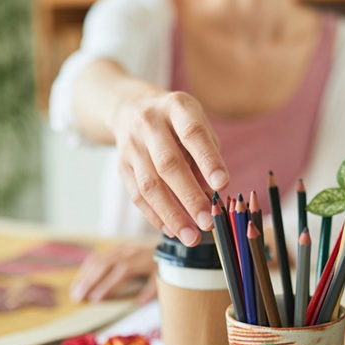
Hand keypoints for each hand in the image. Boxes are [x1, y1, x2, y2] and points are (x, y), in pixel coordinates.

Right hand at [70, 244, 157, 304]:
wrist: (168, 242)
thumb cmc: (164, 263)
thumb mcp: (163, 276)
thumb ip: (151, 290)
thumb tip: (138, 303)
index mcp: (138, 261)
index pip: (118, 273)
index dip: (106, 286)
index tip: (95, 299)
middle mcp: (126, 252)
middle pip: (102, 265)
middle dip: (88, 282)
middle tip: (76, 297)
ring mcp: (120, 249)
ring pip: (97, 260)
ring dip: (84, 275)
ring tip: (74, 291)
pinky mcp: (117, 247)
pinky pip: (99, 256)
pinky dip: (88, 268)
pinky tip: (81, 278)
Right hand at [113, 91, 229, 246]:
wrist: (129, 107)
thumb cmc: (176, 121)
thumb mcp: (196, 121)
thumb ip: (208, 152)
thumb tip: (215, 193)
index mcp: (176, 107)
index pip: (192, 133)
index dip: (208, 160)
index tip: (223, 185)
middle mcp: (149, 124)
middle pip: (168, 164)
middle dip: (189, 197)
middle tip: (208, 222)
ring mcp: (131, 146)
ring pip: (149, 185)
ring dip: (171, 215)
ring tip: (191, 237)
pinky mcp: (122, 166)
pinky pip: (137, 196)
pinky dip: (155, 216)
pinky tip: (172, 231)